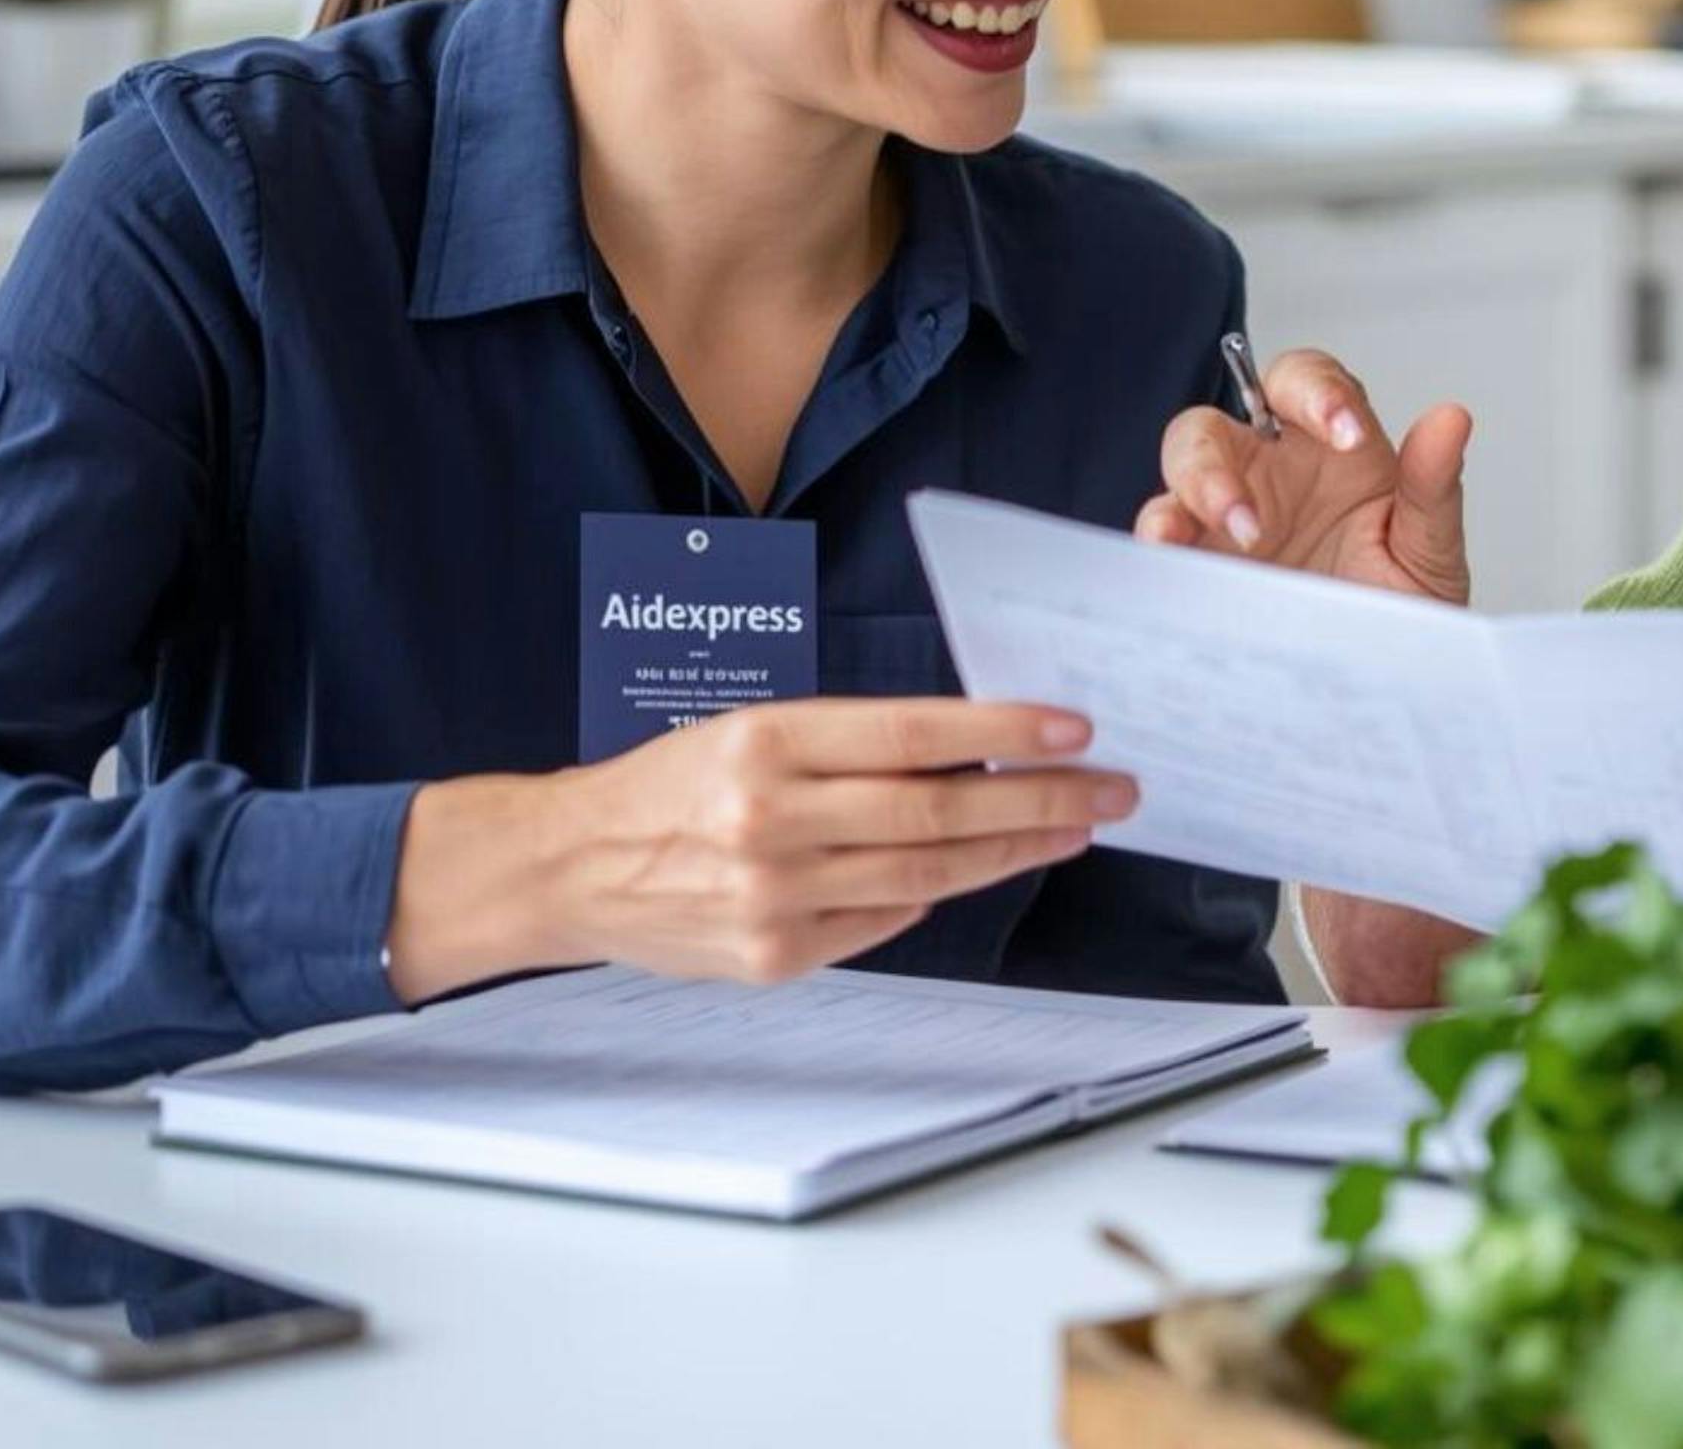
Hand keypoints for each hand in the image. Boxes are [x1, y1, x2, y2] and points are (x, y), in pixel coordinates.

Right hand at [384, 699, 1131, 999]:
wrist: (572, 865)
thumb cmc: (671, 786)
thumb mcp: (750, 732)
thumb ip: (851, 748)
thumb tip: (971, 754)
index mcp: (767, 744)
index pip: (914, 733)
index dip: (1004, 730)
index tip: (1074, 727)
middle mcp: (772, 819)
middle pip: (937, 810)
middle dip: (1039, 799)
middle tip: (1111, 789)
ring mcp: (775, 896)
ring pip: (926, 873)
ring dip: (1011, 851)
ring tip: (1072, 828)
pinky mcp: (776, 955)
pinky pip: (884, 921)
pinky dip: (936, 895)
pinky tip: (982, 871)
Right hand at [1138, 347, 1472, 604]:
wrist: (1383, 688)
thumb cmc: (1404, 609)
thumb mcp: (1429, 553)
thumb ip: (1433, 485)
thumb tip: (1451, 419)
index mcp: (1331, 448)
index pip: (1307, 383)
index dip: (1318, 393)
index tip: (1347, 437)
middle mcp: (1270, 473)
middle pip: (1216, 425)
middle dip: (1222, 458)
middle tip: (1254, 518)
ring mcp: (1227, 517)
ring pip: (1180, 469)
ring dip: (1193, 494)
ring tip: (1230, 540)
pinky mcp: (1200, 563)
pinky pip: (1163, 534)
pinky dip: (1159, 537)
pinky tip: (1171, 555)